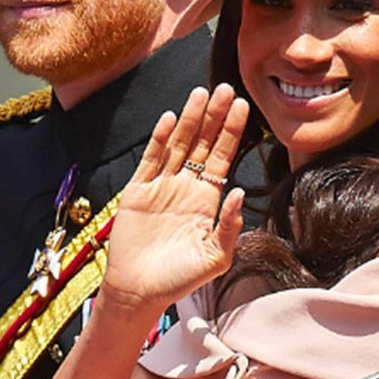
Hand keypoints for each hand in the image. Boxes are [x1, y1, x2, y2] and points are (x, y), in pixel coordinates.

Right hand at [101, 85, 249, 318]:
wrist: (139, 291)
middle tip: (224, 87)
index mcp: (206, 200)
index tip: (242, 105)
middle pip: (202, 144)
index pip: (222, 157)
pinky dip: (159, 141)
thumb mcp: (215, 258)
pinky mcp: (137, 194)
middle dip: (213, 116)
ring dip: (188, 120)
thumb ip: (229, 226)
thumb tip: (239, 192)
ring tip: (199, 93)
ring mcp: (160, 188)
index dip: (231, 131)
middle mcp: (185, 188)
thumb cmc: (179, 279)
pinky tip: (169, 120)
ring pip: (177, 146)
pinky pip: (150, 161)